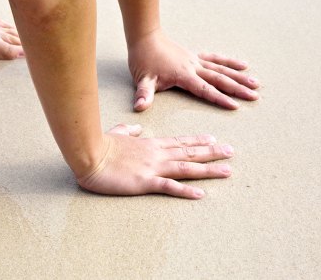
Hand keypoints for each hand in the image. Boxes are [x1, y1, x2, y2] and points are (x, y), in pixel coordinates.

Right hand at [76, 124, 233, 198]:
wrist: (88, 152)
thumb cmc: (100, 144)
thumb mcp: (118, 132)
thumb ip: (130, 130)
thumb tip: (137, 127)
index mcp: (150, 143)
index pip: (179, 141)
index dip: (198, 141)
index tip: (214, 140)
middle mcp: (156, 154)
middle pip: (189, 153)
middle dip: (212, 153)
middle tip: (231, 152)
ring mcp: (152, 168)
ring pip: (186, 168)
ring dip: (208, 170)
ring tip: (227, 171)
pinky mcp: (144, 182)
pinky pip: (170, 187)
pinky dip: (186, 191)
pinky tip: (201, 194)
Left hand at [128, 30, 259, 110]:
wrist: (145, 37)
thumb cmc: (143, 59)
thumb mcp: (142, 79)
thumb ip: (143, 94)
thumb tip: (139, 107)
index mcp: (183, 75)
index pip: (205, 90)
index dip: (219, 98)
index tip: (234, 106)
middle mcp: (193, 67)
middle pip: (220, 79)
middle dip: (238, 89)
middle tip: (254, 96)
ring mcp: (195, 60)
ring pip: (222, 69)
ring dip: (239, 76)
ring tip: (256, 83)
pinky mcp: (195, 56)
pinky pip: (216, 59)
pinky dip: (229, 62)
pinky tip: (243, 65)